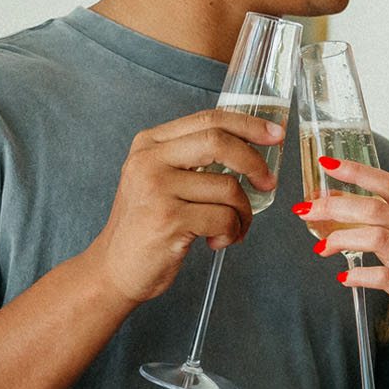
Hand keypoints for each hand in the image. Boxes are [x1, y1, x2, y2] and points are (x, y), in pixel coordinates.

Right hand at [73, 109, 283, 303]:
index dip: (248, 124)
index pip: (207, 119)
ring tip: (232, 228)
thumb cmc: (145, 226)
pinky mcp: (168, 219)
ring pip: (228, 188)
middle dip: (254, 162)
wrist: (113, 269)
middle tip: (268, 182)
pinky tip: (217, 241)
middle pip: (219, 141)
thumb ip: (191, 159)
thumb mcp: (159, 180)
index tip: (275, 133)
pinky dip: (231, 232)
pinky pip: (223, 218)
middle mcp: (149, 160)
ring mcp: (157, 189)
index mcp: (149, 144)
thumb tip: (249, 148)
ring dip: (242, 213)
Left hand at [296, 157, 388, 356]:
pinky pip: (383, 278)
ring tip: (323, 248)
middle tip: (308, 211)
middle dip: (336, 206)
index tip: (328, 164)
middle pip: (378, 208)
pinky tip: (345, 277)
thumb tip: (339, 207)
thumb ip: (386, 227)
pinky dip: (358, 275)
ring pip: (378, 238)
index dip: (358, 172)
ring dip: (342, 239)